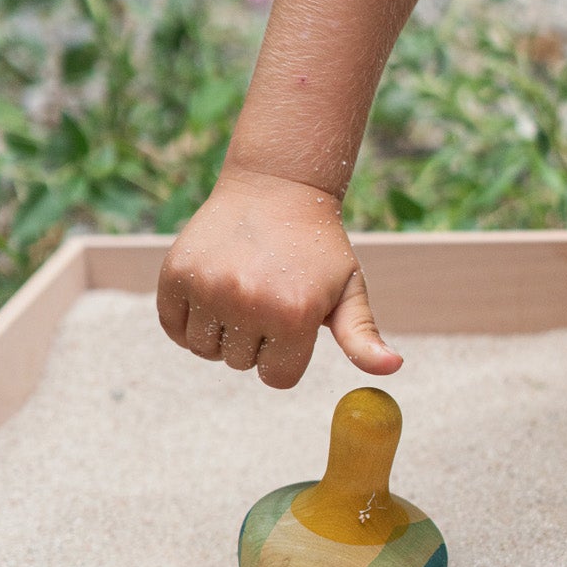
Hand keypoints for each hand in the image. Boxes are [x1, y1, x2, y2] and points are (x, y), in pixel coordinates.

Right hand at [156, 166, 401, 388]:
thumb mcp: (349, 289)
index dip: (285, 356)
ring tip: (241, 293)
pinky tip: (211, 294)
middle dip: (255, 342)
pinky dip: (188, 322)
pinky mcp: (176, 274)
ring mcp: (208, 287)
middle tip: (268, 296)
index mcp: (295, 314)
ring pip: (205, 350)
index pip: (277, 378)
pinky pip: (173, 327)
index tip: (291, 324)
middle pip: (240, 364)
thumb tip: (393, 368)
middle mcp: (248, 302)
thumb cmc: (318, 247)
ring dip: (221, 333)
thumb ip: (362, 337)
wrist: (276, 188)